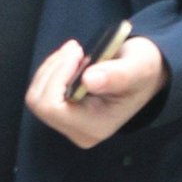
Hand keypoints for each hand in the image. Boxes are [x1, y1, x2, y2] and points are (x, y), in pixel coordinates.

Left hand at [25, 36, 167, 149]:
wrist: (144, 74)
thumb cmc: (142, 69)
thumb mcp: (138, 67)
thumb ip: (116, 75)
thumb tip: (89, 81)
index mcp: (97, 127)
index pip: (53, 108)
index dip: (57, 78)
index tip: (77, 55)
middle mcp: (80, 132)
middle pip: (40, 103)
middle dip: (54, 70)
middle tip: (76, 49)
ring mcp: (69, 124)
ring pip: (36, 95)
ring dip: (52, 67)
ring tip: (75, 51)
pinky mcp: (62, 112)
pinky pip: (41, 90)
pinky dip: (51, 69)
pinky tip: (70, 59)